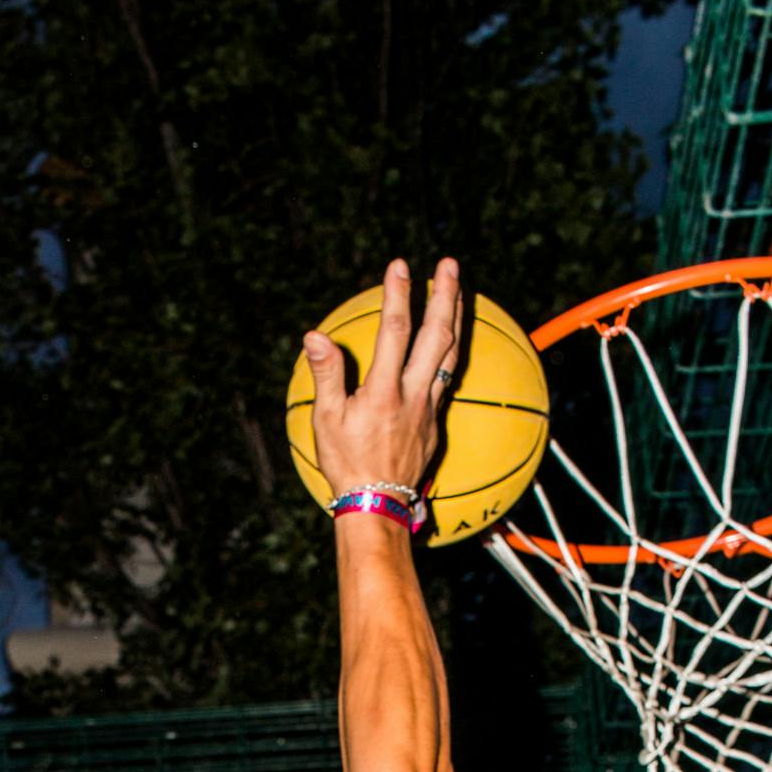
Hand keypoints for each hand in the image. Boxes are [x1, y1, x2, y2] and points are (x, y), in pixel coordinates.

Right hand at [304, 256, 460, 502]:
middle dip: (443, 296)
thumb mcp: (326, 420)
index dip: (398, 296)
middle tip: (448, 264)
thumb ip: (326, 374)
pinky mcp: (434, 422)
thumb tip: (314, 336)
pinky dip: (452, 350)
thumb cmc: (346, 464)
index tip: (399, 266)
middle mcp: (413, 396)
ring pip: (449, 355)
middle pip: (436, 336)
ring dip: (455, 318)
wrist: (377, 506)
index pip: (394, 332)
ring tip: (457, 290)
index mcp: (384, 392)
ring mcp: (429, 408)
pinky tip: (452, 338)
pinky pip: (449, 377)